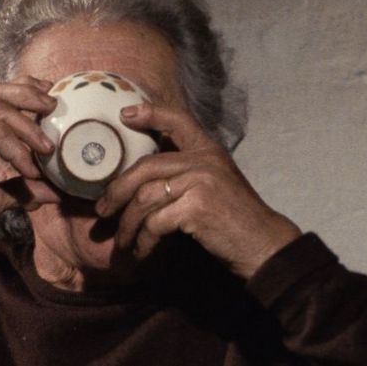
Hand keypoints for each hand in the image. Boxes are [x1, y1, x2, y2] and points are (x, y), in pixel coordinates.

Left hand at [95, 103, 301, 279]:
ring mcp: (201, 181)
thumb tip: (141, 180)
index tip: (124, 115)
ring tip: (122, 240)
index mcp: (209, 149)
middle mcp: (204, 159)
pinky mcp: (197, 206)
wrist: (263, 244)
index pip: (177, 119)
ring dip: (128, 224)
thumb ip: (187, 172)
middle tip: (103, 209)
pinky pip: (155, 222)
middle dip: (118, 189)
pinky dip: (143, 240)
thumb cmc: (235, 218)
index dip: (150, 114)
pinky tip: (142, 251)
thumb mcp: (215, 183)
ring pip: (145, 197)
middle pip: (146, 167)